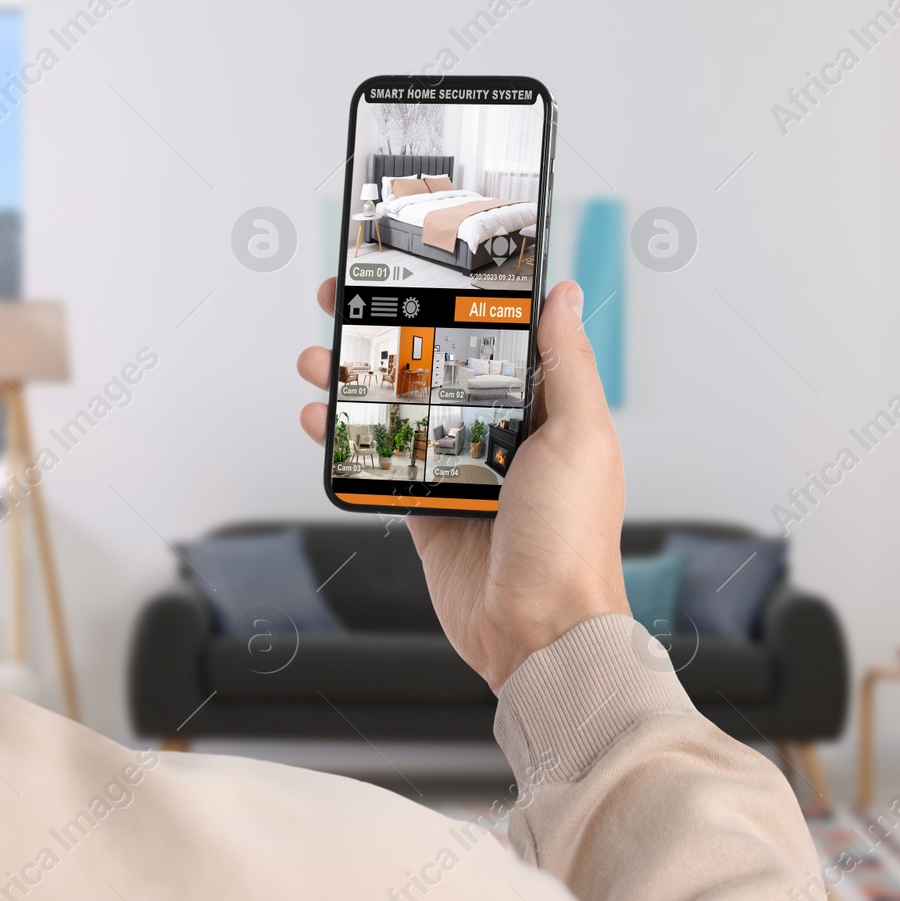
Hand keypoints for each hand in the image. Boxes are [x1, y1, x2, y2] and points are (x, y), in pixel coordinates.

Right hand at [298, 279, 628, 691]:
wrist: (539, 631)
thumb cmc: (572, 541)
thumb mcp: (581, 435)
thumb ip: (567, 363)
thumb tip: (564, 295)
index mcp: (547, 409)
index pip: (498, 337)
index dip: (458, 301)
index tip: (420, 269)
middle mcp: (504, 434)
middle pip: (435, 366)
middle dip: (390, 332)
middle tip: (348, 299)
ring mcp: (461, 470)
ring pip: (400, 409)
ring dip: (355, 379)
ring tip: (319, 354)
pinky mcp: (427, 507)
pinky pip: (381, 461)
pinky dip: (345, 438)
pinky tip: (318, 416)